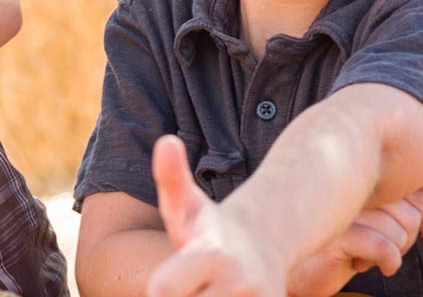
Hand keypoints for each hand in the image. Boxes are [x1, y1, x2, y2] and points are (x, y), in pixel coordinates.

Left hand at [147, 135, 285, 296]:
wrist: (262, 244)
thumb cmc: (210, 228)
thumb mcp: (187, 205)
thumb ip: (170, 177)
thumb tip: (165, 140)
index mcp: (211, 254)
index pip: (164, 290)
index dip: (160, 290)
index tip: (166, 285)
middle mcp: (239, 282)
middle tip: (188, 287)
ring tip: (202, 290)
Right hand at [286, 184, 422, 296]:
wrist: (295, 272)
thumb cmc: (333, 248)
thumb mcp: (372, 227)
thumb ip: (398, 206)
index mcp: (358, 178)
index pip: (413, 190)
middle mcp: (349, 185)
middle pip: (411, 212)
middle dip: (410, 243)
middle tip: (387, 254)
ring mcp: (341, 206)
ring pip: (399, 230)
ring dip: (393, 255)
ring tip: (367, 258)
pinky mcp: (335, 233)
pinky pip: (383, 247)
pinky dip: (388, 263)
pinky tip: (367, 266)